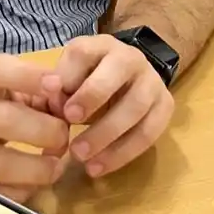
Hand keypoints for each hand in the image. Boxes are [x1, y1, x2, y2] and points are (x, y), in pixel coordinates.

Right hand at [0, 55, 70, 210]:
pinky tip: (29, 188)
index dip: (29, 76)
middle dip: (47, 133)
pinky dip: (17, 193)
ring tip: (54, 169)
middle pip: (8, 121)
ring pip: (0, 165)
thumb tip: (66, 104)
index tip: (58, 86)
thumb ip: (33, 94)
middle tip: (64, 142)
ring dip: (37, 170)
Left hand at [40, 34, 175, 178]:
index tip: (61, 111)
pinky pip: (150, 131)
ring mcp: (152, 81)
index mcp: (100, 46)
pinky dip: (124, 153)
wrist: (129, 80)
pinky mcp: (165, 105)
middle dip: (94, 101)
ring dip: (108, 135)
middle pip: (118, 72)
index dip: (69, 80)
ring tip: (83, 159)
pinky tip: (100, 168)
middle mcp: (131, 58)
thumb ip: (56, 87)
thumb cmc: (87, 82)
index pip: (83, 54)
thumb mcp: (68, 78)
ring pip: (137, 105)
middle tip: (71, 132)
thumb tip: (49, 91)